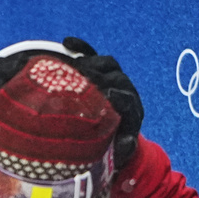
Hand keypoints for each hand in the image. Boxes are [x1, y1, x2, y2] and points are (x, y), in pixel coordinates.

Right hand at [63, 37, 142, 169]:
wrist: (105, 141)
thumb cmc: (107, 151)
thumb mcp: (116, 154)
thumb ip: (123, 148)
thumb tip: (128, 142)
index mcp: (131, 111)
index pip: (127, 97)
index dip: (118, 96)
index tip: (106, 96)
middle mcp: (124, 91)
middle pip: (117, 77)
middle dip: (100, 78)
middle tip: (80, 78)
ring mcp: (111, 79)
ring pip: (106, 64)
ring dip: (90, 62)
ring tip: (70, 65)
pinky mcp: (97, 73)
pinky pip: (92, 56)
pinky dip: (82, 49)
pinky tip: (67, 43)